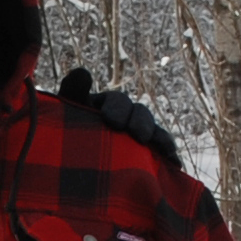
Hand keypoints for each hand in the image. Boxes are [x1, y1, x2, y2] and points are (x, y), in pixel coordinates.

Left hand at [53, 67, 183, 166]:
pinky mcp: (147, 154)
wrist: (72, 168)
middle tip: (135, 135)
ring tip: (162, 148)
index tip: (109, 120)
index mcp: (107, 106)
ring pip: (154, 132)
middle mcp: (126, 118)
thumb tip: (83, 72)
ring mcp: (137, 136)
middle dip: (139, 123)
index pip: (117, 101)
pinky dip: (169, 155)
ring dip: (159, 137)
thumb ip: (72, 92)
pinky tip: (175, 163)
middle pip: (139, 114)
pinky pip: (161, 151)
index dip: (116, 108)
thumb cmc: (65, 134)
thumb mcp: (65, 113)